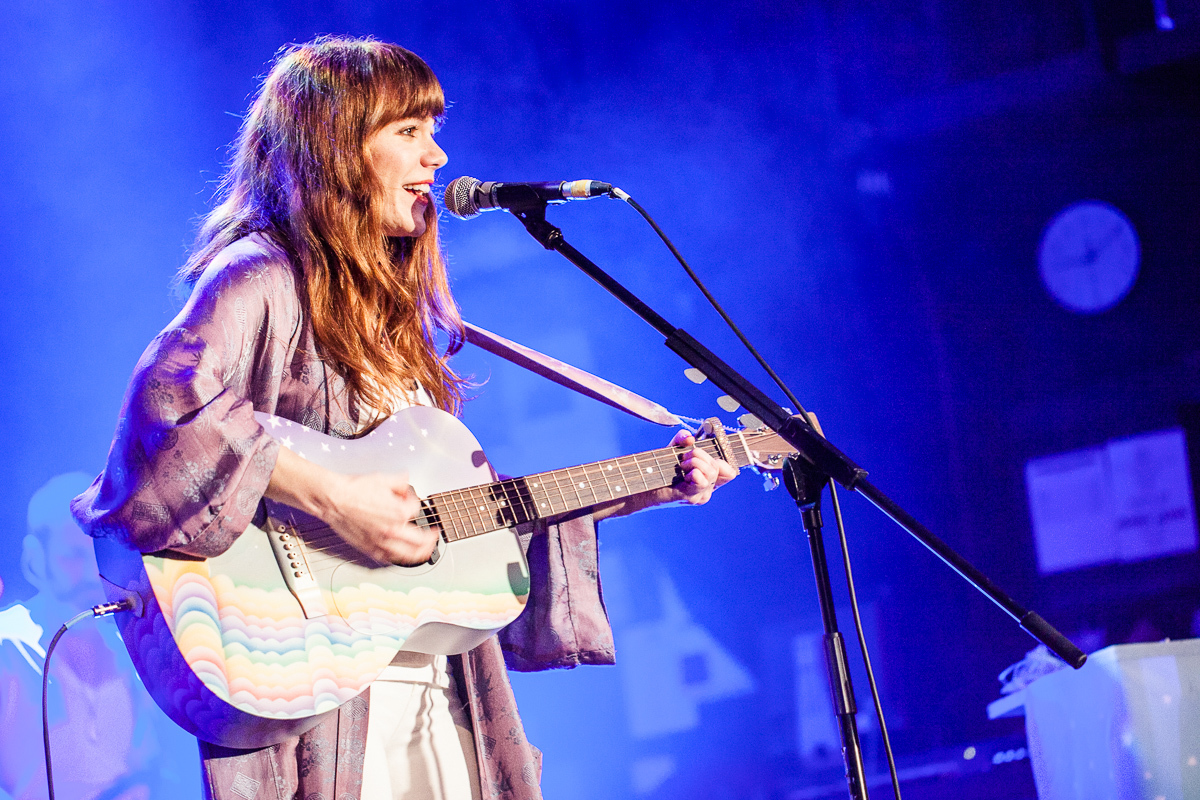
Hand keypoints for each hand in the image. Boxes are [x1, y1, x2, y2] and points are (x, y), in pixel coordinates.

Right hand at [324, 472, 438, 564]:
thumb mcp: (382, 479)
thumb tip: (406, 481)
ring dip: (421, 553)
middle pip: (421, 540)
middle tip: (435, 534)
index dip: (413, 501)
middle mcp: (392, 530)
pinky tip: (402, 555)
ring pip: (408, 555)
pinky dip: (400, 558)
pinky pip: (390, 558)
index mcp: (399, 513)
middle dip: (431, 537)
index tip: (408, 499)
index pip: (416, 509)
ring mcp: (381, 541)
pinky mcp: (370, 548)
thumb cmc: (353, 491)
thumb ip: (399, 481)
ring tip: (426, 550)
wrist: (333, 500)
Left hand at [590, 429, 737, 520]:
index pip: (729, 471)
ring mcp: (700, 495)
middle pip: (719, 467)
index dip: (722, 458)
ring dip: (696, 460)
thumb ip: (682, 441)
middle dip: (701, 455)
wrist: (638, 489)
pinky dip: (694, 470)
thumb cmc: (655, 471)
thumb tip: (688, 437)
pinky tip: (683, 471)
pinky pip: (702, 479)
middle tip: (683, 458)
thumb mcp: (672, 452)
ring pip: (712, 471)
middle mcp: (706, 490)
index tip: (704, 452)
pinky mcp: (690, 497)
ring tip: (681, 465)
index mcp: (706, 480)